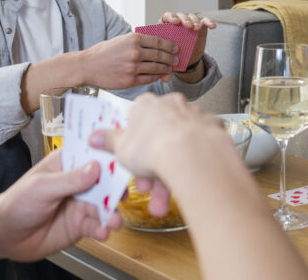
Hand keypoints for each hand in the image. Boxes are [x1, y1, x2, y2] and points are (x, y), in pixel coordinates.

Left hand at [0, 151, 120, 261]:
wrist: (4, 235)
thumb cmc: (16, 203)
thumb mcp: (41, 186)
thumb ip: (69, 179)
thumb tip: (95, 168)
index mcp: (68, 163)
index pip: (93, 153)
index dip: (109, 153)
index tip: (124, 155)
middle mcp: (78, 182)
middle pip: (105, 179)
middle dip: (117, 186)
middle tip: (125, 193)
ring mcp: (81, 203)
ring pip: (104, 204)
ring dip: (112, 212)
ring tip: (113, 220)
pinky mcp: (80, 225)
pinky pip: (97, 226)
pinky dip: (103, 229)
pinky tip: (103, 232)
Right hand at [79, 31, 178, 88]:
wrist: (87, 67)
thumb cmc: (103, 53)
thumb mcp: (120, 40)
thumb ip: (137, 42)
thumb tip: (156, 45)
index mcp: (133, 39)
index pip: (158, 41)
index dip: (169, 45)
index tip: (176, 48)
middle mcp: (134, 52)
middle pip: (160, 55)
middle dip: (170, 58)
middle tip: (176, 59)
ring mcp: (133, 67)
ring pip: (156, 68)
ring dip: (165, 68)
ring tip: (170, 68)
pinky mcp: (130, 80)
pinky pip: (149, 78)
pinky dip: (156, 77)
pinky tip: (159, 76)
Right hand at [90, 93, 231, 215]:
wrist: (192, 154)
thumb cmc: (153, 148)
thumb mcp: (121, 149)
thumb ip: (108, 141)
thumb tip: (95, 136)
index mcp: (146, 105)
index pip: (136, 123)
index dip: (133, 146)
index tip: (133, 162)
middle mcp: (171, 104)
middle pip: (158, 138)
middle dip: (151, 169)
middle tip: (148, 190)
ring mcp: (194, 114)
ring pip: (179, 145)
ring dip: (170, 174)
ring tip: (164, 203)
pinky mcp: (213, 127)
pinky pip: (200, 146)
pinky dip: (194, 163)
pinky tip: (189, 180)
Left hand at [159, 11, 215, 69]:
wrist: (187, 60)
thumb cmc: (174, 58)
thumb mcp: (168, 64)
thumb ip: (166, 70)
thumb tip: (165, 79)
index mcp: (166, 28)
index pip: (166, 17)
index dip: (170, 17)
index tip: (174, 22)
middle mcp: (178, 23)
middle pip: (180, 15)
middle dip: (184, 19)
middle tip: (188, 26)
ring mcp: (189, 24)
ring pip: (192, 16)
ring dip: (194, 20)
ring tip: (196, 28)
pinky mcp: (201, 27)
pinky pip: (205, 21)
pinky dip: (209, 21)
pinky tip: (213, 26)